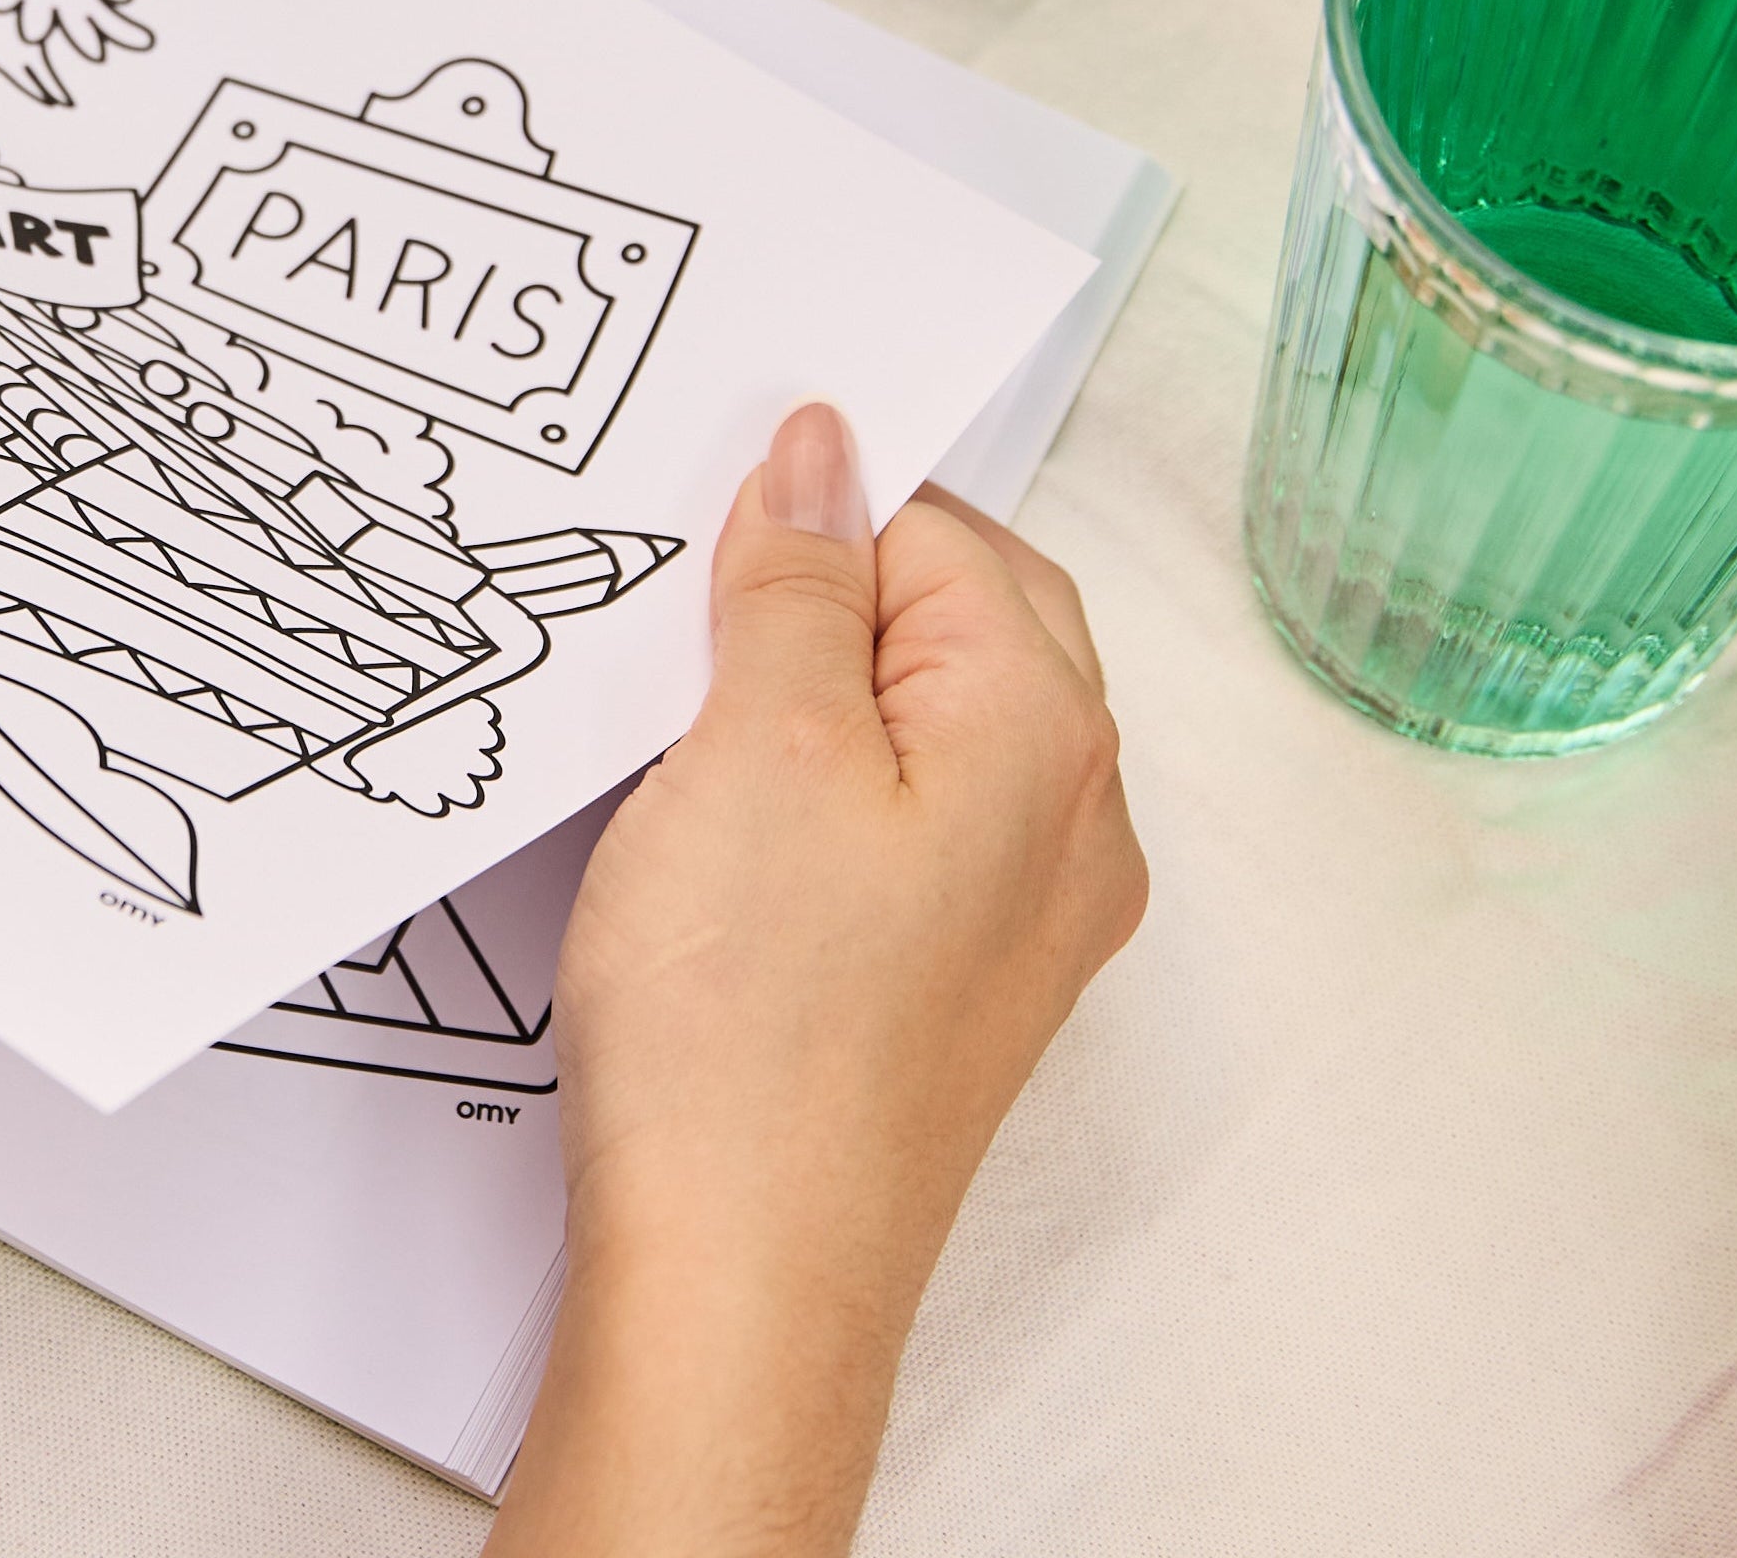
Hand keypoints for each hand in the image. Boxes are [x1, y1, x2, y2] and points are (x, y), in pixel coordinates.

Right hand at [493, 406, 1145, 1557]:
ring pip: (910, 717)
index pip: (940, 531)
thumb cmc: (754, 1032)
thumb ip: (802, 580)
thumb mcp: (758, 742)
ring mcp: (1011, 912)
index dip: (809, 510)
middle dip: (816, 584)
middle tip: (673, 595)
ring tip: (672, 707)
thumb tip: (825, 451)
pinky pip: (887, 816)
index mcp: (1047, 737)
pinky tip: (703, 810)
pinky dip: (799, 779)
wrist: (736, 1285)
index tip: (692, 524)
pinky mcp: (939, 979)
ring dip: (796, 685)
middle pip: (951, 617)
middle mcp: (1065, 822)